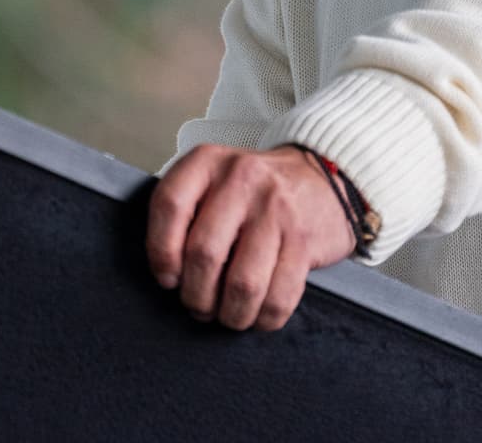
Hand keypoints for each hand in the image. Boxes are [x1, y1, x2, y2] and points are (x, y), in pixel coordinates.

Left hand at [146, 144, 356, 330]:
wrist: (321, 179)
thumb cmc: (254, 190)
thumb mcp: (212, 181)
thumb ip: (185, 214)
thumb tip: (169, 276)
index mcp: (208, 162)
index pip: (170, 206)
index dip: (161, 252)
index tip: (167, 277)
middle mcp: (243, 179)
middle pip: (204, 254)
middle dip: (197, 296)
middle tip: (200, 304)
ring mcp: (277, 209)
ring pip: (243, 285)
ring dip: (231, 314)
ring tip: (229, 313)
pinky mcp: (304, 240)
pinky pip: (279, 297)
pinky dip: (264, 318)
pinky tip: (258, 313)